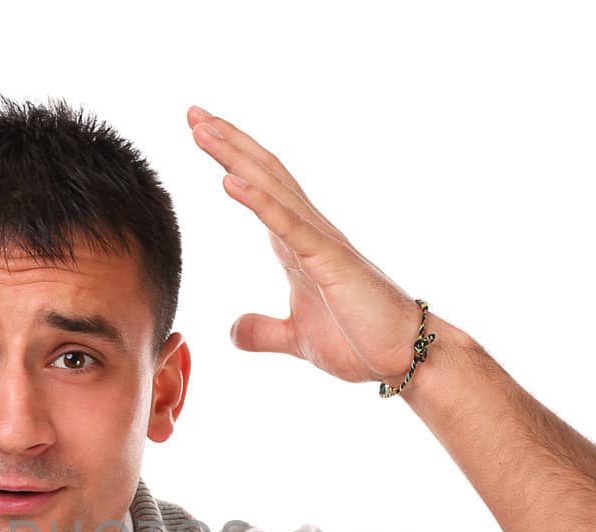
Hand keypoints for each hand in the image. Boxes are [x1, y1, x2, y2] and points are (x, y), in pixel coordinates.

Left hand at [187, 105, 431, 388]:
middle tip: (193, 112)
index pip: (260, 188)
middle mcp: (309, 231)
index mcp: (298, 243)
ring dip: (234, 157)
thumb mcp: (296, 337)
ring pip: (271, 188)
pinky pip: (288, 225)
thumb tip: (232, 331)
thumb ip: (262, 330)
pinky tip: (229, 179)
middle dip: (227, 142)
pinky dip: (258, 201)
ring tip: (203, 129)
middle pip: (263, 173)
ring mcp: (320, 241)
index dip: (231, 159)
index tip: (200, 132)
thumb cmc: (360, 340)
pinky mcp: (329, 260)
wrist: (403, 356)